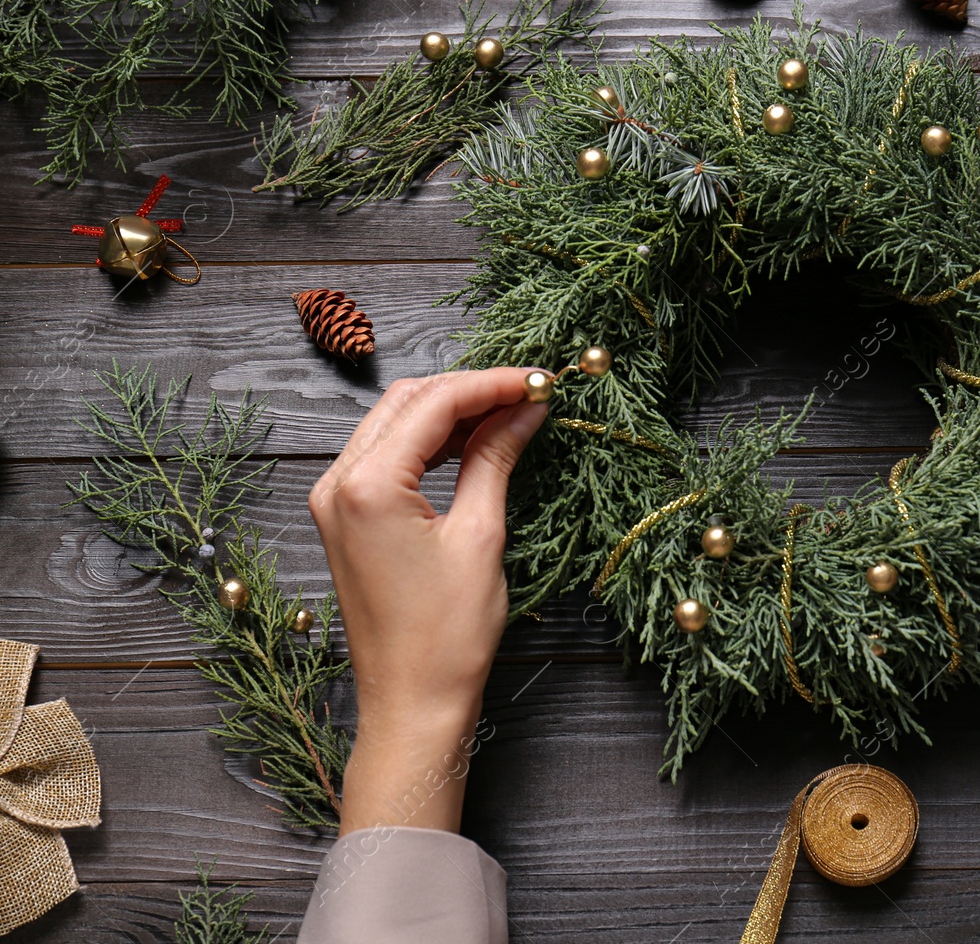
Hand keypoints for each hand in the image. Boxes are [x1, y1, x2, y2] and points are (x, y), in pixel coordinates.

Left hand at [309, 368, 547, 834]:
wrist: (411, 704)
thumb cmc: (446, 636)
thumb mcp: (480, 535)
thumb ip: (496, 459)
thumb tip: (526, 409)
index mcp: (366, 485)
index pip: (435, 403)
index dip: (491, 384)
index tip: (541, 380)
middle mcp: (337, 483)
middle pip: (408, 402)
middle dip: (470, 390)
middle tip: (530, 393)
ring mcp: (334, 501)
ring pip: (395, 424)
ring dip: (451, 413)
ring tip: (510, 414)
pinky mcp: (344, 519)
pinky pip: (385, 456)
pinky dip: (430, 443)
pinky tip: (473, 444)